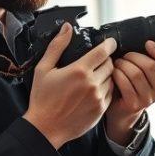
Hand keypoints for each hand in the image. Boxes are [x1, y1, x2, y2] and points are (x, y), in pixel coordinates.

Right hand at [24, 23, 117, 148]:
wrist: (45, 127)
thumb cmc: (42, 99)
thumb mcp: (44, 69)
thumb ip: (57, 46)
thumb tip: (67, 28)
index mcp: (79, 71)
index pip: (103, 52)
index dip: (109, 44)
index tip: (110, 42)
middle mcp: (92, 83)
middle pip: (110, 64)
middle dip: (106, 60)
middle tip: (98, 60)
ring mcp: (98, 97)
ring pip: (112, 79)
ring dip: (106, 75)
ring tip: (94, 76)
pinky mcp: (101, 109)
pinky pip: (110, 93)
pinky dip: (105, 89)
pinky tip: (93, 90)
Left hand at [105, 40, 154, 144]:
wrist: (122, 109)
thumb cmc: (134, 84)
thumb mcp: (147, 74)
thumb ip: (150, 60)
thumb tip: (143, 40)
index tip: (148, 43)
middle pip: (150, 66)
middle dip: (134, 56)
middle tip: (125, 55)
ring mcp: (148, 99)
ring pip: (136, 74)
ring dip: (123, 65)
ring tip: (117, 63)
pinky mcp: (134, 104)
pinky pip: (125, 84)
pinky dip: (117, 75)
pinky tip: (114, 73)